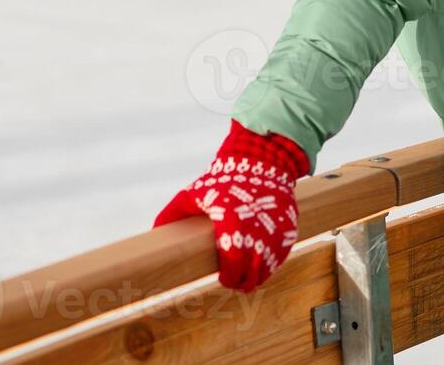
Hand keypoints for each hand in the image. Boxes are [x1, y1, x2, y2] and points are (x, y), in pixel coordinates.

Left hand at [152, 119, 309, 292]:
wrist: (264, 163)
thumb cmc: (226, 180)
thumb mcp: (196, 193)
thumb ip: (174, 212)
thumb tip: (155, 231)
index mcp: (232, 226)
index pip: (233, 267)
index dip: (228, 278)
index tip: (223, 278)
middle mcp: (257, 233)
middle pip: (251, 274)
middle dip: (241, 281)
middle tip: (233, 279)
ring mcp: (275, 234)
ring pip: (266, 270)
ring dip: (256, 275)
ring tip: (246, 273)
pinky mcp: (288, 231)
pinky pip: (279, 258)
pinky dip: (270, 263)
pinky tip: (259, 260)